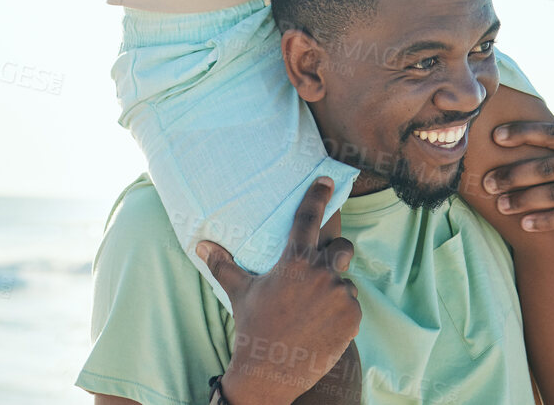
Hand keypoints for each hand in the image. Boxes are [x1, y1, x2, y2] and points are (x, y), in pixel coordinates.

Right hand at [198, 177, 361, 404]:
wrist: (270, 372)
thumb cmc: (253, 328)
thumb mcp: (241, 293)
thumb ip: (224, 265)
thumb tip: (201, 244)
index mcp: (294, 261)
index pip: (308, 218)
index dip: (318, 196)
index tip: (326, 179)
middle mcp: (321, 273)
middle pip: (342, 249)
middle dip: (336, 255)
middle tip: (322, 272)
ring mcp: (340, 294)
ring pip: (345, 284)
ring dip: (334, 293)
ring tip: (312, 314)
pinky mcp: (352, 317)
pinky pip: (351, 308)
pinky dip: (341, 315)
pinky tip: (322, 328)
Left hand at [481, 122, 553, 240]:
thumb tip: (520, 133)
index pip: (553, 132)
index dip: (523, 133)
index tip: (495, 137)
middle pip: (549, 166)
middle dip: (514, 174)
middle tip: (488, 182)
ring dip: (524, 200)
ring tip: (501, 206)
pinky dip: (545, 220)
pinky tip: (525, 224)